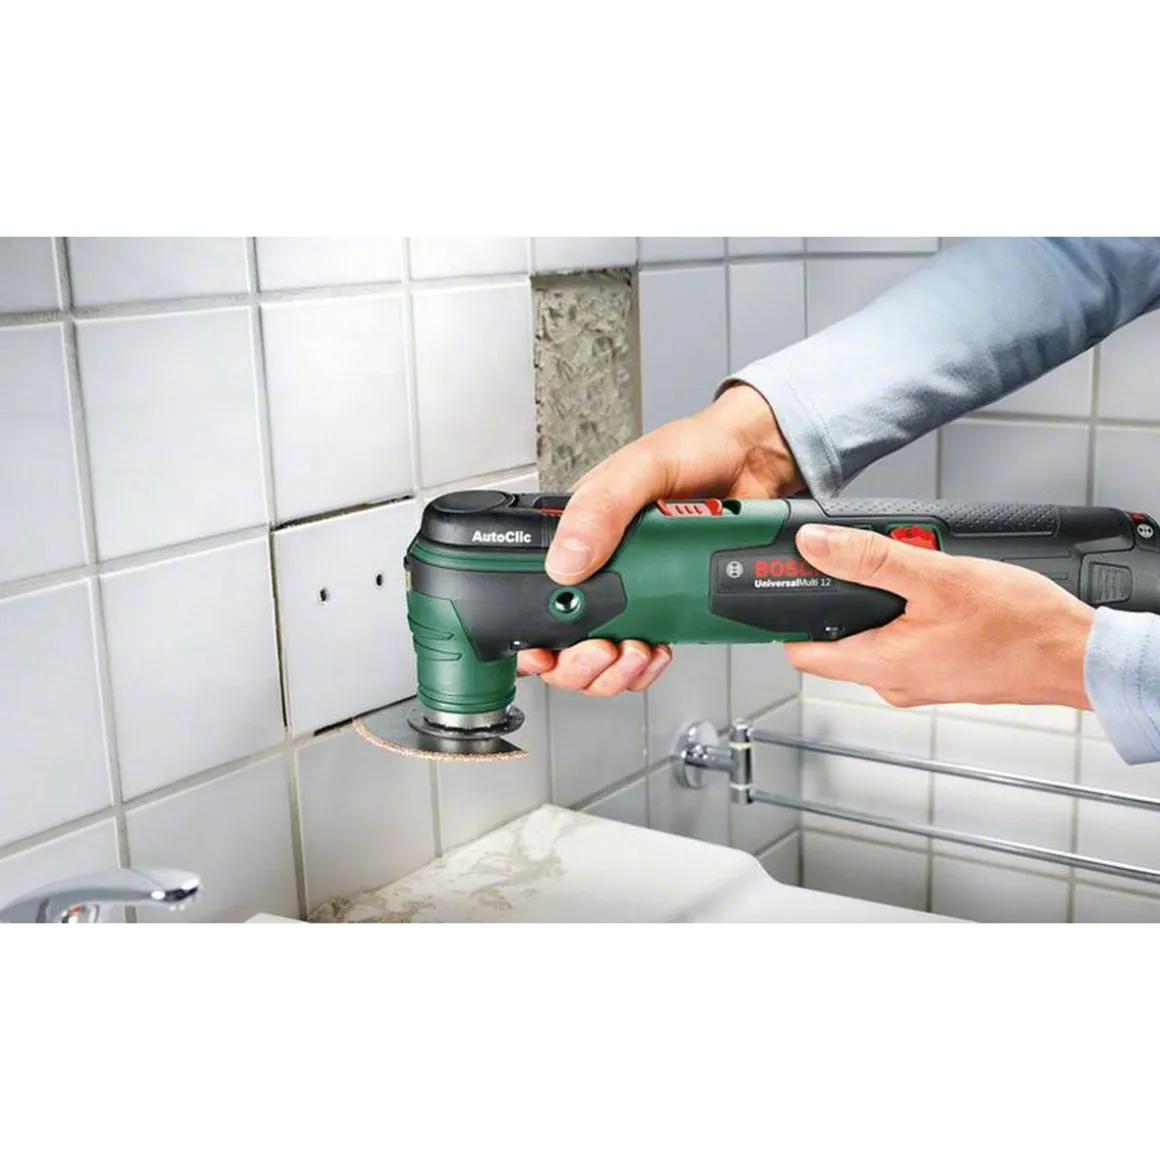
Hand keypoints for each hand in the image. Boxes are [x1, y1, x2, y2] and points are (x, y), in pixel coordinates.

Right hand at [517, 383, 802, 694]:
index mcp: (576, 533)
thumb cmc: (695, 449)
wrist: (756, 462)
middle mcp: (599, 566)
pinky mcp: (668, 603)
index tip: (547, 651)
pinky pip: (644, 653)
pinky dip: (647, 666)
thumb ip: (601, 509)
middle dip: (578, 664)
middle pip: (565, 643)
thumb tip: (565, 560)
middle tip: (602, 650)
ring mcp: (634, 589)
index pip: (535, 595)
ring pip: (604, 657)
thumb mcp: (641, 469)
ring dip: (614, 671)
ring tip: (636, 651)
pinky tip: (660, 649)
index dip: (534, 636)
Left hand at [784, 523, 1094, 709]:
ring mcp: (918, 682)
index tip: (786, 588)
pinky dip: (909, 615)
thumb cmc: (1020, 626)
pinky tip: (936, 591)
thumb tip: (816, 545)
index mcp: (880, 666)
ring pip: (873, 639)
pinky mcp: (941, 674)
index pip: (802, 654)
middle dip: (842, 600)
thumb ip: (869, 559)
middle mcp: (893, 683)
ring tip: (912, 572)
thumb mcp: (936, 576)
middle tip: (864, 563)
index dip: (787, 620)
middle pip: (836, 641)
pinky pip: (906, 642)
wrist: (1077, 656)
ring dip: (880, 604)